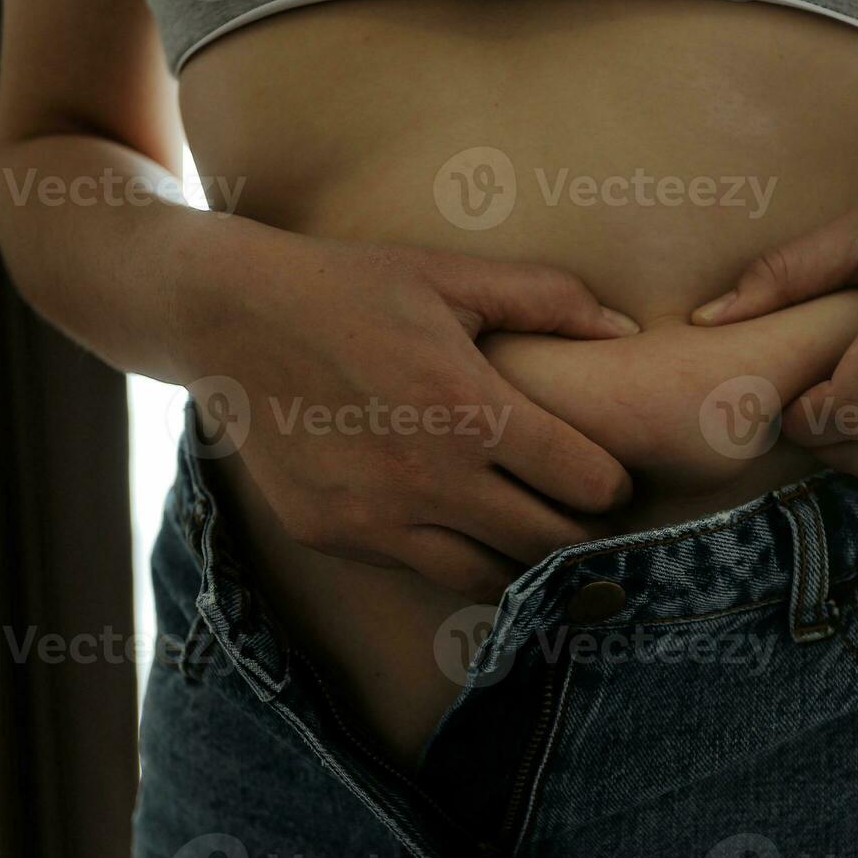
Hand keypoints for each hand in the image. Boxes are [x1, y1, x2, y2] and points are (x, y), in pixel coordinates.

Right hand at [185, 233, 639, 600]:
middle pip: (548, 546)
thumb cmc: (352, 287)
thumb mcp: (451, 276)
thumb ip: (549, 299)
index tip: (610, 476)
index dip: (614, 484)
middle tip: (585, 517)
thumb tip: (628, 332)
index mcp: (469, 409)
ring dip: (523, 566)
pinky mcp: (333, 538)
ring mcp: (375, 519)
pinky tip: (462, 529)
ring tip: (533, 536)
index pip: (586, 483)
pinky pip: (420, 572)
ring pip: (488, 581)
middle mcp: (427, 478)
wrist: (228, 317)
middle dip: (582, 535)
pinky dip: (454, 560)